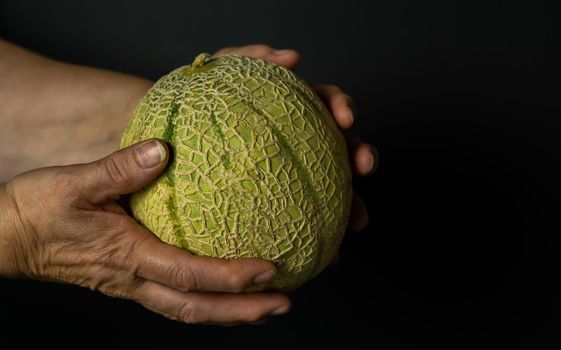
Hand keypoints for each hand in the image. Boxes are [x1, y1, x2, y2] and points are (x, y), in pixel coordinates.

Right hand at [0, 139, 289, 324]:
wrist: (8, 236)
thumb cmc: (37, 211)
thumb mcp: (74, 182)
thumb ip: (118, 168)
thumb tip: (161, 151)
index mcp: (129, 257)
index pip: (191, 275)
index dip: (232, 277)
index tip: (270, 272)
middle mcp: (136, 280)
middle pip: (198, 308)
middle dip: (243, 311)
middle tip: (285, 304)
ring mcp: (133, 285)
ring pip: (189, 309)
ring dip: (230, 312)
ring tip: (266, 305)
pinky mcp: (131, 279)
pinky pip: (177, 297)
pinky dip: (207, 299)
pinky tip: (224, 289)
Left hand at [214, 45, 376, 261]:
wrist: (165, 130)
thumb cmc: (194, 97)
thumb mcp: (217, 68)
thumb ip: (250, 55)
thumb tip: (293, 58)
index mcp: (290, 107)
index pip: (325, 101)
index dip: (342, 107)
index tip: (345, 120)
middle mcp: (297, 137)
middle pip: (341, 144)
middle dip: (361, 155)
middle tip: (363, 166)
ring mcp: (291, 167)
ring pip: (332, 185)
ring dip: (351, 202)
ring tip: (356, 221)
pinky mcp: (279, 195)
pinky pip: (303, 215)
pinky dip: (316, 231)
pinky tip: (323, 250)